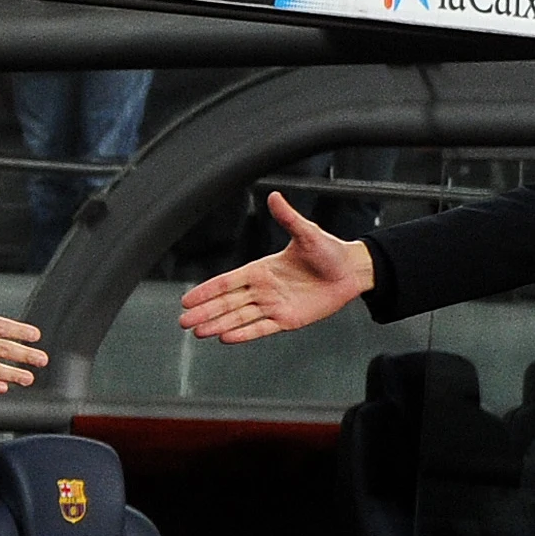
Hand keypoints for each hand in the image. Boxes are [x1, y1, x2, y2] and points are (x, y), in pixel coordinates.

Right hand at [177, 192, 375, 341]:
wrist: (350, 271)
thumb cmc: (329, 250)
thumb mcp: (307, 233)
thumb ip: (288, 218)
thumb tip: (274, 197)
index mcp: (261, 269)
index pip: (227, 282)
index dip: (207, 290)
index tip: (187, 299)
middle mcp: (263, 289)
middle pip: (227, 303)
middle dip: (205, 312)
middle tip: (184, 321)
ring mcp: (274, 306)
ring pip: (240, 318)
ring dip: (218, 324)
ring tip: (198, 332)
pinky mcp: (287, 320)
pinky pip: (262, 328)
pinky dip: (244, 334)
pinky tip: (227, 338)